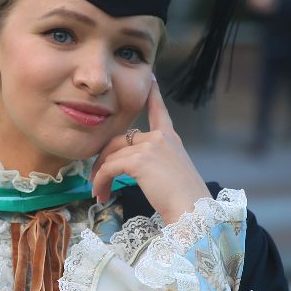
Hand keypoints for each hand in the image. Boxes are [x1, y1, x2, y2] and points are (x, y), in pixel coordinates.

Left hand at [90, 78, 209, 223]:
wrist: (193, 211)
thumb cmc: (185, 200)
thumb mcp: (171, 173)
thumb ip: (154, 162)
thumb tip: (130, 167)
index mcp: (171, 139)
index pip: (159, 111)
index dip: (153, 95)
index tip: (150, 79)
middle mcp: (160, 137)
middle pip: (121, 140)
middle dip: (104, 158)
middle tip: (97, 178)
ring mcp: (150, 146)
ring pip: (112, 155)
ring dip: (101, 175)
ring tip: (99, 192)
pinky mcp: (139, 160)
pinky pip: (109, 168)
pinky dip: (101, 181)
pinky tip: (101, 194)